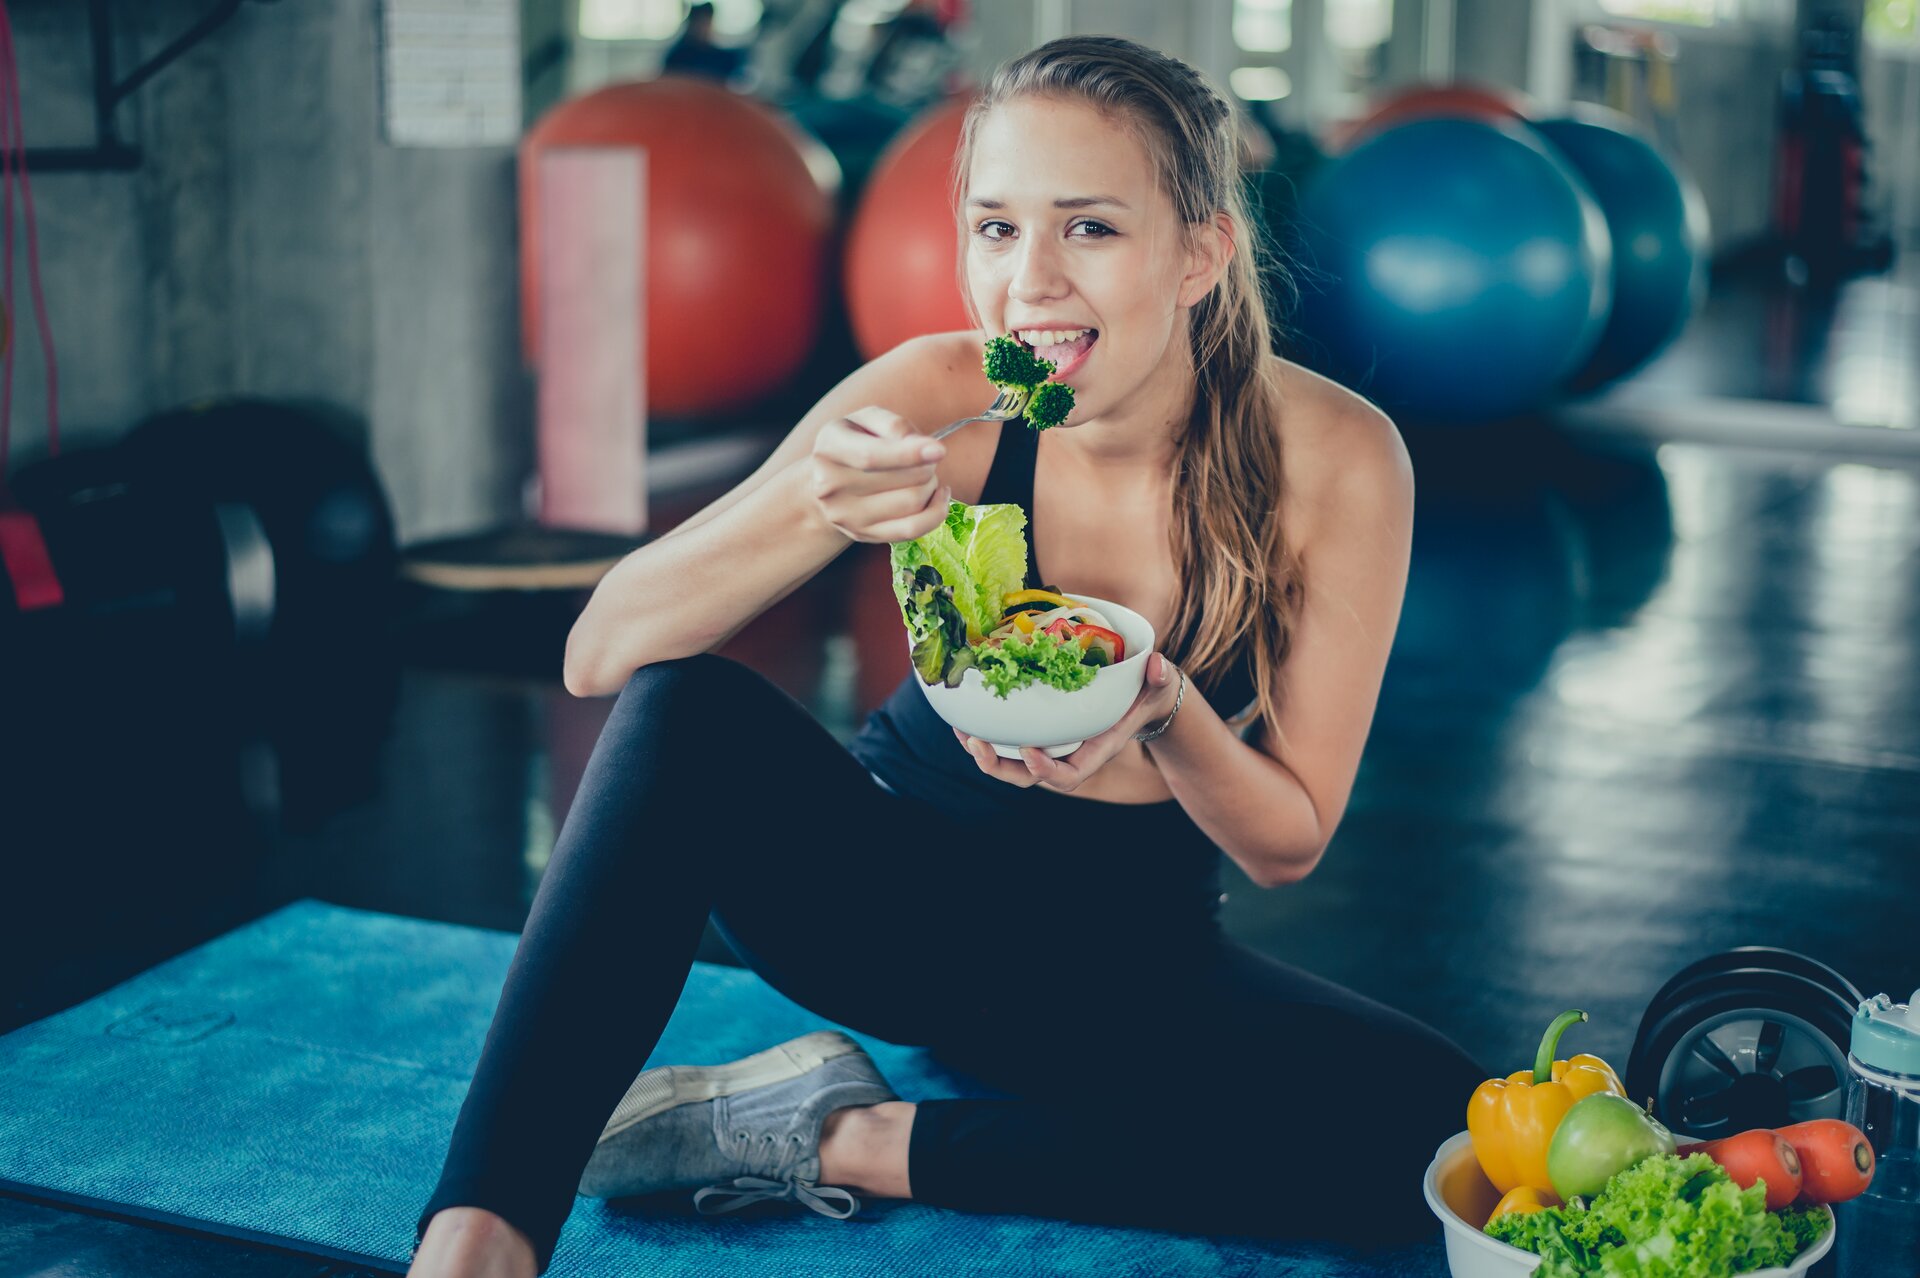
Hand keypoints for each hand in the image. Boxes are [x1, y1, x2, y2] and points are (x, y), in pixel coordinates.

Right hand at [808, 406, 950, 543]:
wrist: (827, 481)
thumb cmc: (855, 442)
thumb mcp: (866, 420)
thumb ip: (894, 425)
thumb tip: (926, 448)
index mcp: (830, 448)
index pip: (871, 456)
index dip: (909, 454)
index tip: (939, 450)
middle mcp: (830, 486)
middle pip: (900, 480)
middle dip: (927, 466)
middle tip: (928, 457)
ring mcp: (846, 515)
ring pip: (912, 503)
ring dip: (931, 485)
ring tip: (925, 475)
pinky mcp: (864, 535)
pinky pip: (913, 530)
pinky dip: (935, 512)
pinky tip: (938, 495)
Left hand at [953, 652, 1182, 792]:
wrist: (1141, 696)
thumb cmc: (1149, 690)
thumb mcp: (1160, 683)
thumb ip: (1161, 677)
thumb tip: (1158, 667)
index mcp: (1097, 748)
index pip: (1071, 775)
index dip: (1047, 770)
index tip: (1029, 751)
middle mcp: (1071, 753)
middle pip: (1031, 778)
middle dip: (1002, 768)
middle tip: (976, 744)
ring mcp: (1053, 745)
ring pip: (1014, 765)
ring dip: (985, 754)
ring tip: (962, 734)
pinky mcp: (1041, 732)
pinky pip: (1009, 743)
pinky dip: (987, 735)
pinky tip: (965, 719)